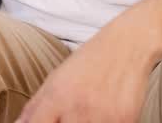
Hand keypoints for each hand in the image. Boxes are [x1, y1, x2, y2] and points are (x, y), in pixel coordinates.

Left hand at [17, 29, 152, 122]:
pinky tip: (105, 112)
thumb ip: (35, 108)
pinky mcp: (126, 122)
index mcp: (55, 98)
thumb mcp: (55, 79)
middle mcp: (77, 109)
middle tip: (68, 116)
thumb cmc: (88, 63)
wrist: (126, 46)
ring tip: (88, 113)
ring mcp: (103, 118)